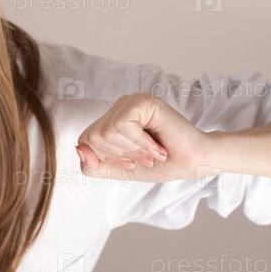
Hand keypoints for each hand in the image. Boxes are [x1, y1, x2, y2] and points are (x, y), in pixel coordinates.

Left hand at [76, 93, 213, 182]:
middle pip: (94, 138)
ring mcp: (130, 101)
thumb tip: (78, 149)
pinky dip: (140, 142)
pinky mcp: (143, 101)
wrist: (192, 164)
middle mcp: (118, 107)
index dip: (106, 159)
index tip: (131, 163)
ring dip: (133, 150)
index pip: (86, 141)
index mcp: (110, 120)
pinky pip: (122, 125)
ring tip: (152, 152)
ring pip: (107, 132)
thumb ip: (93, 166)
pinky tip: (157, 146)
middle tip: (144, 158)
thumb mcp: (119, 170)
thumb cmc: (160, 165)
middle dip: (120, 156)